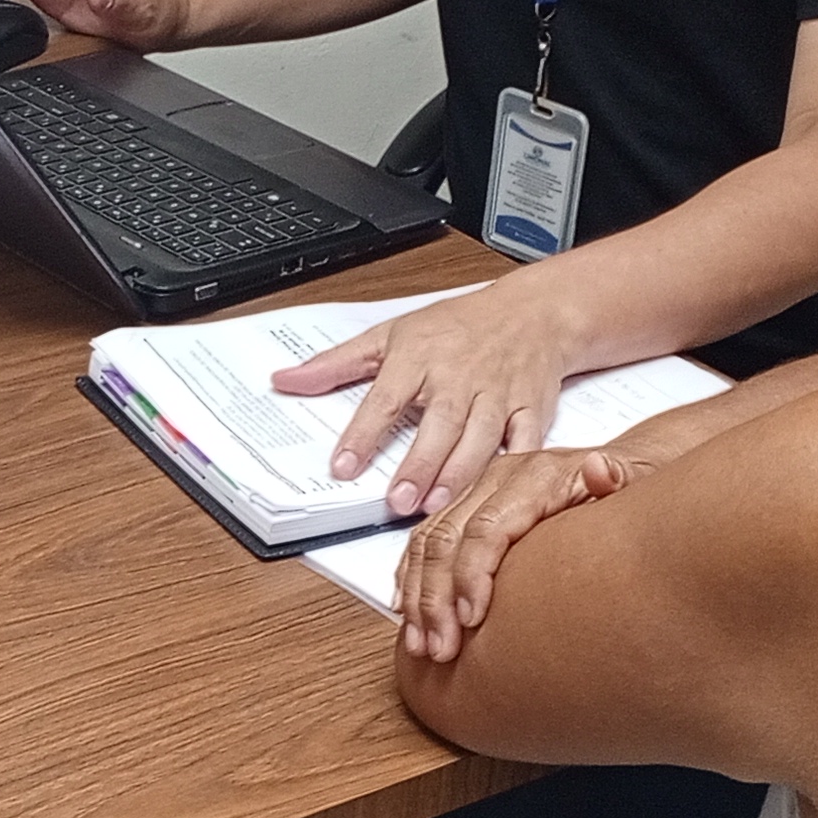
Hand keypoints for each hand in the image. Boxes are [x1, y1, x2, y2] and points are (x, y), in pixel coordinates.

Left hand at [273, 276, 585, 516]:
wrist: (532, 312)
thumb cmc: (456, 326)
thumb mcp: (390, 334)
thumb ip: (336, 364)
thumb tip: (285, 381)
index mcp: (418, 357)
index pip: (385, 398)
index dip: (364, 434)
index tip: (344, 466)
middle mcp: (458, 376)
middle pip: (438, 424)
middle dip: (419, 464)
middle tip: (397, 501)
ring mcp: (498, 393)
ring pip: (480, 438)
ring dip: (459, 474)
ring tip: (435, 505)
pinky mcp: (532, 408)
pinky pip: (527, 440)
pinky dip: (517, 465)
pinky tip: (499, 492)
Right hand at [393, 444, 637, 662]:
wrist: (615, 467)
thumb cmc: (624, 485)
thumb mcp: (632, 481)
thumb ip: (616, 478)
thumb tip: (599, 470)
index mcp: (532, 476)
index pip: (486, 528)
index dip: (471, 575)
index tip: (470, 621)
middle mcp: (496, 480)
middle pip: (446, 539)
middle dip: (435, 599)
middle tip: (440, 647)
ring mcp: (476, 494)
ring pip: (426, 543)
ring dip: (418, 599)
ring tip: (421, 644)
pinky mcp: (464, 508)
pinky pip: (423, 542)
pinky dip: (411, 581)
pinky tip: (408, 614)